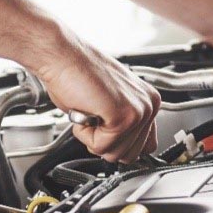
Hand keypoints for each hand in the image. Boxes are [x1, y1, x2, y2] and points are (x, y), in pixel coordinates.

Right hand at [31, 35, 160, 163]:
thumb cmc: (77, 74)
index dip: (120, 144)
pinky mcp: (123, 117)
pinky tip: (86, 110)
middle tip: (94, 115)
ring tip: (90, 110)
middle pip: (130, 156)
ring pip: (115, 154)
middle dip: (105, 142)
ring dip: (93, 137)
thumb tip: (123, 149)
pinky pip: (101, 146)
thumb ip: (123, 125)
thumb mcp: (110, 103)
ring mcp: (138, 111)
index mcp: (149, 100)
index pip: (146, 146)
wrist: (63, 56)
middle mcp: (149, 106)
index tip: (106, 128)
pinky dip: (85, 134)